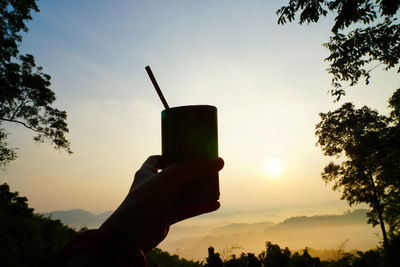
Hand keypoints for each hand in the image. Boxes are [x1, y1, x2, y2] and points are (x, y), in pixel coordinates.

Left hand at [100, 156, 223, 252]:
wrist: (133, 235)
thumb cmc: (147, 200)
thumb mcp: (172, 177)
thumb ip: (195, 168)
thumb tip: (220, 162)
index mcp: (147, 173)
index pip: (157, 159)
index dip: (170, 154)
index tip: (187, 152)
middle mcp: (152, 187)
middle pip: (174, 176)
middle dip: (190, 173)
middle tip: (206, 168)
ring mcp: (159, 203)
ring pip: (182, 194)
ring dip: (198, 190)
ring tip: (215, 185)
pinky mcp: (166, 218)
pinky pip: (186, 210)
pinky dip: (200, 206)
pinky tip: (215, 204)